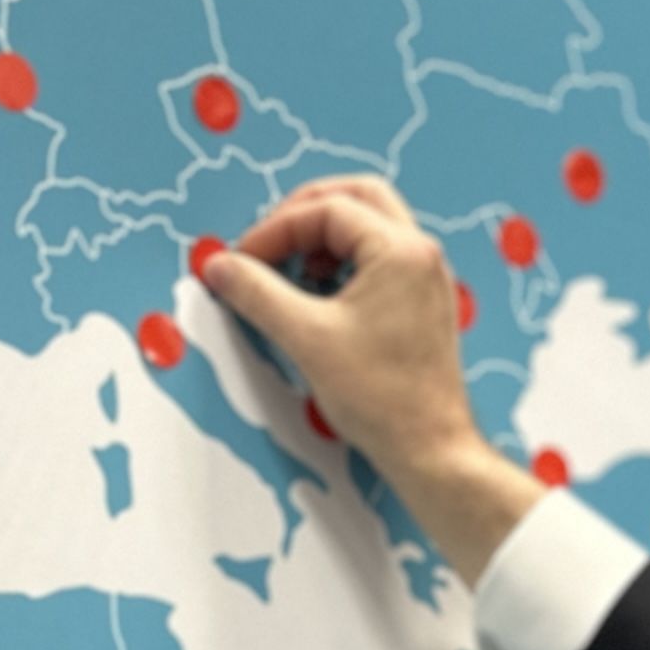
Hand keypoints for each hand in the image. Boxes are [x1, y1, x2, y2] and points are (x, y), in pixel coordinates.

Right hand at [202, 176, 543, 580]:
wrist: (430, 450)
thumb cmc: (382, 400)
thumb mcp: (306, 339)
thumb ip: (257, 293)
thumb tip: (220, 267)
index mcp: (400, 250)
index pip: (326, 210)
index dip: (275, 229)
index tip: (241, 260)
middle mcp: (420, 253)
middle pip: (355, 198)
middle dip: (303, 214)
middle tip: (267, 243)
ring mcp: (425, 277)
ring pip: (369, 225)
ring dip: (323, 238)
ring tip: (290, 272)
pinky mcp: (421, 302)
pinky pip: (379, 259)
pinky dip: (343, 262)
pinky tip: (317, 295)